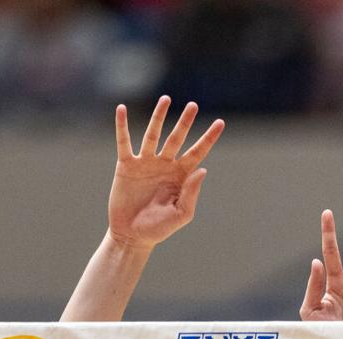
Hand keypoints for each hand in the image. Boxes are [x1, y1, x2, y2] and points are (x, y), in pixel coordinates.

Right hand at [108, 95, 224, 248]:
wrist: (132, 235)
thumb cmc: (159, 228)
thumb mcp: (181, 214)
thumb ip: (192, 192)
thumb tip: (203, 170)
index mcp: (181, 175)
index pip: (198, 152)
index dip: (209, 138)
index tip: (220, 122)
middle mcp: (165, 165)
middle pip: (177, 138)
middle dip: (185, 122)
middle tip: (193, 105)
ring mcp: (146, 163)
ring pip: (153, 134)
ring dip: (159, 117)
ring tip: (165, 99)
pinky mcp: (126, 165)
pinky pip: (124, 142)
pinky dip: (122, 126)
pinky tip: (122, 110)